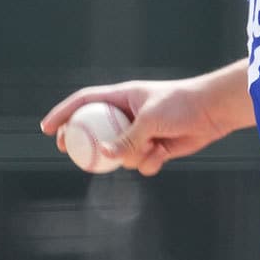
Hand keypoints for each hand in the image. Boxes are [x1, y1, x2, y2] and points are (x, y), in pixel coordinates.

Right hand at [40, 62, 254, 175]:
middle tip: (70, 153)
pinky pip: (140, 163)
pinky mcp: (155, 147)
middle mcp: (129, 113)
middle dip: (82, 144)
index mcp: (123, 95)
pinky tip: (162, 154)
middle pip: (94, 130)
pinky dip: (148, 163)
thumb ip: (128, 138)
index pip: (85, 101)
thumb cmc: (182, 104)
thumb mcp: (150, 118)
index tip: (46, 128)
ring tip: (150, 147)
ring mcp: (141, 131)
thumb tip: (105, 156)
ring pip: (119, 153)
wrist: (213, 111)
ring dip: (130, 157)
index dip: (63, 113)